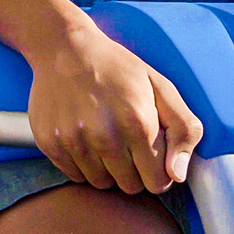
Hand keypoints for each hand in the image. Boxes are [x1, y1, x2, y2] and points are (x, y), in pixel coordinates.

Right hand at [25, 27, 202, 194]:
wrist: (64, 47)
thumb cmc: (117, 68)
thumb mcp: (161, 87)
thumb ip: (184, 130)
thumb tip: (178, 175)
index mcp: (138, 123)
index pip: (158, 181)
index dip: (159, 171)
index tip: (151, 154)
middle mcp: (104, 136)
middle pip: (130, 187)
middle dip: (135, 171)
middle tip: (127, 142)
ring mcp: (73, 141)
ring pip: (101, 184)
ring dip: (107, 169)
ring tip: (104, 137)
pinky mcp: (50, 143)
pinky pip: (75, 176)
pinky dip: (83, 164)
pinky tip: (84, 137)